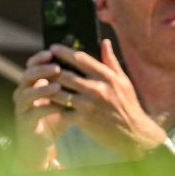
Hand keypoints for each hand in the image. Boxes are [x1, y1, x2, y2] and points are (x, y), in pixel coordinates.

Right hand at [13, 53, 71, 170]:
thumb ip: (71, 85)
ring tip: (57, 85)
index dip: (40, 57)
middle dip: (41, 70)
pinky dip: (45, 108)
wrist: (42, 145)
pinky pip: (33, 112)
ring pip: (26, 93)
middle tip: (57, 67)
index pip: (32, 65)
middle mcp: (23, 93)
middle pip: (27, 75)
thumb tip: (88, 67)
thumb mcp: (64, 100)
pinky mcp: (24, 122)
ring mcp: (22, 108)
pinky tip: (58, 106)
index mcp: (32, 84)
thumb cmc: (55, 119)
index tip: (53, 51)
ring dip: (42, 88)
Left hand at [26, 38, 167, 160]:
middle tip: (41, 65)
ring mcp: (89, 105)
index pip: (80, 58)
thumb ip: (111, 61)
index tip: (53, 47)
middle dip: (51, 70)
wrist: (134, 133)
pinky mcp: (83, 120)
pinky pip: (63, 110)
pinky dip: (54, 106)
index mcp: (106, 76)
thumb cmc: (128, 105)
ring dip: (49, 87)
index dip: (64, 52)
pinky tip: (46, 102)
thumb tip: (105, 42)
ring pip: (60, 92)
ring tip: (40, 82)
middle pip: (65, 74)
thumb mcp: (123, 81)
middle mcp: (96, 88)